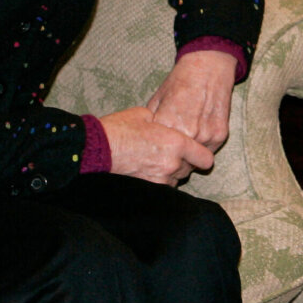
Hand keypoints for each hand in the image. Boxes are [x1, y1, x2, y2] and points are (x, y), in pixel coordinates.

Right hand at [98, 107, 216, 183]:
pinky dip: (159, 179)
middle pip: (190, 168)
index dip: (203, 156)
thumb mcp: (146, 114)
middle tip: (171, 152)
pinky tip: (150, 169)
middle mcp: (173, 164)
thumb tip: (168, 124)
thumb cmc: (120, 128)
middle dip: (184, 161)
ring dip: (171, 172)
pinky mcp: (148, 188)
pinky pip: (162, 186)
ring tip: (158, 160)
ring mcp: (160, 179)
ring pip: (176, 179)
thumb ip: (164, 122)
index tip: (199, 154)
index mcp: (177, 143)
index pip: (205, 158)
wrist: (97, 148)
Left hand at [145, 49, 237, 151]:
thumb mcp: (157, 99)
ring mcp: (206, 134)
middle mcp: (188, 132)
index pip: (158, 152)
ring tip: (184, 146)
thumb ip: (150, 123)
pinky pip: (208, 151)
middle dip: (171, 159)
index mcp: (168, 123)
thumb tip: (143, 142)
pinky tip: (198, 136)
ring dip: (188, 156)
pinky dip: (202, 148)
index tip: (155, 153)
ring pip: (193, 159)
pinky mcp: (220, 134)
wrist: (208, 68)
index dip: (156, 153)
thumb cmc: (180, 82)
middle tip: (169, 154)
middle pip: (176, 160)